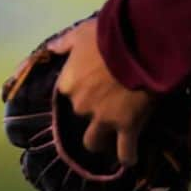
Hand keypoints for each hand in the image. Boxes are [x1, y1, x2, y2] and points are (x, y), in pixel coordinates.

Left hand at [52, 18, 152, 165]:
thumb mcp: (82, 33)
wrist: (140, 44)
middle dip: (91, 112)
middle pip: (81, 115)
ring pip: (94, 142)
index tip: (90, 85)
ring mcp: (103, 119)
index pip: (66, 92)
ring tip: (111, 141)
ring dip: (101, 142)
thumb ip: (64, 43)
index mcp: (68, 82)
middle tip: (107, 105)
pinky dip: (128, 156)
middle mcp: (81, 105)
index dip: (79, 89)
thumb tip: (50, 49)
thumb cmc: (109, 35)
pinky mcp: (127, 128)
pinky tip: (131, 157)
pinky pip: (125, 152)